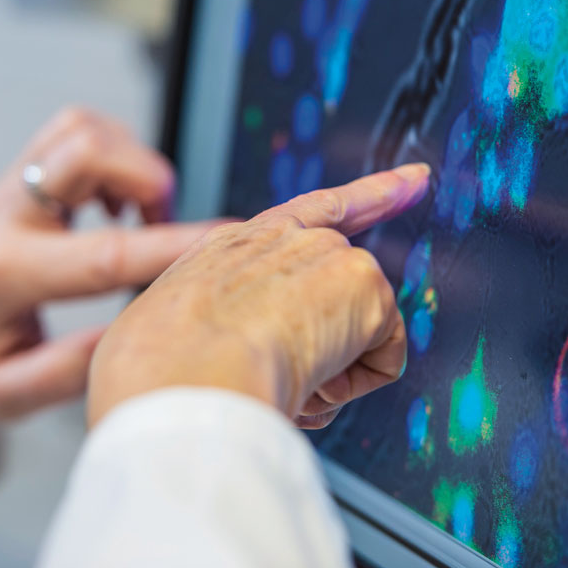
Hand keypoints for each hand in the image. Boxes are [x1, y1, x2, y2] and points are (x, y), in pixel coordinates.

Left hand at [0, 107, 220, 420]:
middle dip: (147, 177)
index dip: (172, 245)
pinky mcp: (21, 170)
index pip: (104, 254)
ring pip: (84, 129)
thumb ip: (66, 373)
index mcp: (7, 275)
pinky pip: (77, 129)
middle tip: (163, 224)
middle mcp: (8, 216)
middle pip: (86, 151)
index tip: (223, 242)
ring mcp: (12, 185)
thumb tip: (132, 336)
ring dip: (132, 161)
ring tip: (141, 214)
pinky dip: (115, 152)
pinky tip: (118, 201)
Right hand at [86, 163, 431, 429]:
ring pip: (355, 332)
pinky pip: (382, 361)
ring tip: (277, 382)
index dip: (363, 200)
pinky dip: (353, 387)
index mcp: (226, 250)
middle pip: (347, 272)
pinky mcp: (360, 278)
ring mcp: (322, 251)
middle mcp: (278, 238)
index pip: (304, 217)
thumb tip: (241, 364)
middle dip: (357, 319)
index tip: (413, 180)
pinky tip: (310, 382)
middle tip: (304, 372)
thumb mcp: (165, 337)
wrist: (180, 374)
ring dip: (329, 374)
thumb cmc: (155, 371)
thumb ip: (213, 333)